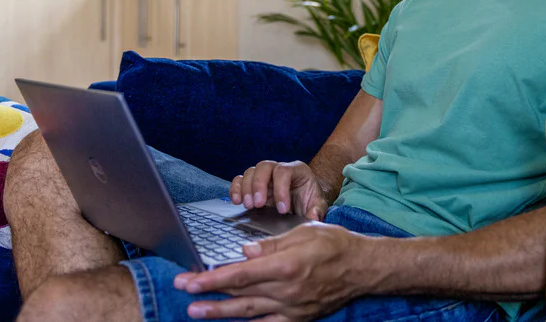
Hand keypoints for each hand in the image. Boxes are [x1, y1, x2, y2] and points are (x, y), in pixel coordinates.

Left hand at [174, 223, 375, 320]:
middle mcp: (287, 290)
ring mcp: (292, 308)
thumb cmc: (334, 244)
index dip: (212, 278)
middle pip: (239, 294)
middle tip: (183, 291)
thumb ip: (270, 245)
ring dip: (220, 313)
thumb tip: (243, 253)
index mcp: (286, 265)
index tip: (190, 280)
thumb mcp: (303, 232)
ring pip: (249, 312)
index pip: (240, 274)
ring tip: (196, 311)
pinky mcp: (299, 319)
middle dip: (208, 294)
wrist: (362, 268)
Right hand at [230, 161, 327, 220]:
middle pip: (264, 166)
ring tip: (249, 205)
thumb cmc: (310, 200)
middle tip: (258, 205)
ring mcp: (265, 176)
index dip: (281, 189)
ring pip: (251, 172)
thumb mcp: (318, 205)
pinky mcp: (253, 185)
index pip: (284, 171)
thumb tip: (313, 217)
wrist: (303, 202)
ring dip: (246, 188)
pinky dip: (236, 189)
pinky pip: (240, 180)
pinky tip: (237, 201)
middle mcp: (278, 169)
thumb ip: (317, 210)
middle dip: (259, 185)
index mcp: (296, 170)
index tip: (282, 209)